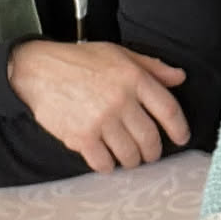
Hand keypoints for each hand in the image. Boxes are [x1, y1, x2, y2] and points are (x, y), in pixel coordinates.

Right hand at [7, 41, 188, 172]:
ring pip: (130, 154)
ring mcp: (101, 121)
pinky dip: (108, 165)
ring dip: (132, 160)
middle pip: (150, 138)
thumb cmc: (79, 61)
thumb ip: (152, 67)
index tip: (182, 138)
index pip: (169, 109)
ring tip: (129, 157)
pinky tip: (106, 159)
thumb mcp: (118, 54)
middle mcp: (121, 100)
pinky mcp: (81, 138)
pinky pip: (104, 163)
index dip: (179, 128)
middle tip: (150, 153)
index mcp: (134, 78)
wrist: (38, 70)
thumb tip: (179, 78)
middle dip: (153, 151)